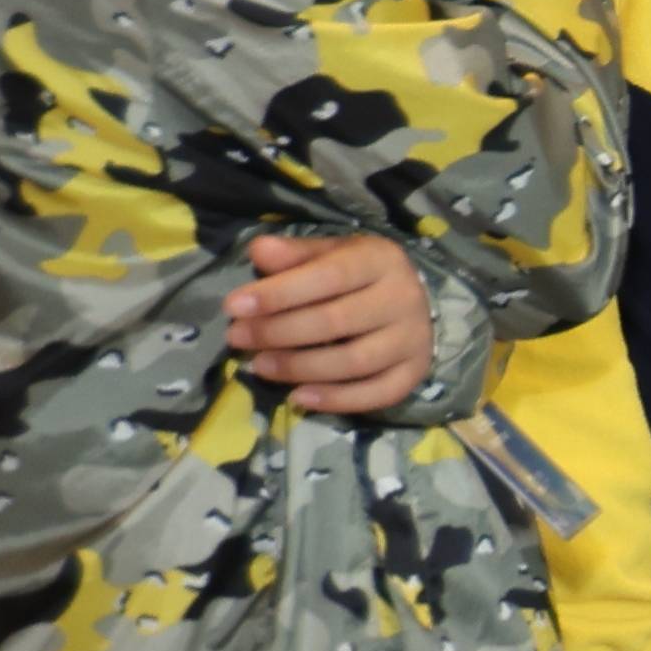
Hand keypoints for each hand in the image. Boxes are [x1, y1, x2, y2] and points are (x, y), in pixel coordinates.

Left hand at [231, 230, 432, 413]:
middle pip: (336, 321)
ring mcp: (413, 339)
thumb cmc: (358, 275)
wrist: (411, 299)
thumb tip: (258, 251)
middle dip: (278, 332)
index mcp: (380, 260)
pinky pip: (377, 394)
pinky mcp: (416, 372)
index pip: (328, 277)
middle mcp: (403, 298)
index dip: (279, 294)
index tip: (234, 306)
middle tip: (237, 338)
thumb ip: (294, 254)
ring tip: (260, 366)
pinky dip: (336, 399)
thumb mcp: (329, 254)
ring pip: (354, 362)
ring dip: (300, 368)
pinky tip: (299, 397)